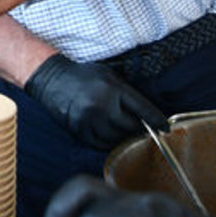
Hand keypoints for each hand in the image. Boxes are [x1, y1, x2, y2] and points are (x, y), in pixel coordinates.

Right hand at [24, 54, 167, 149]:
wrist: (49, 76)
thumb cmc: (81, 74)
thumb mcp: (107, 74)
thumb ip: (126, 92)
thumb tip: (146, 113)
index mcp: (112, 88)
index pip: (144, 109)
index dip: (157, 121)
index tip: (166, 128)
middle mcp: (102, 104)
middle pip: (131, 126)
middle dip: (137, 128)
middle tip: (140, 129)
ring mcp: (89, 118)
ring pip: (116, 137)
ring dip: (121, 136)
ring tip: (121, 130)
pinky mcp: (78, 128)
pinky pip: (99, 143)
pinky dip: (106, 142)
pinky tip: (107, 135)